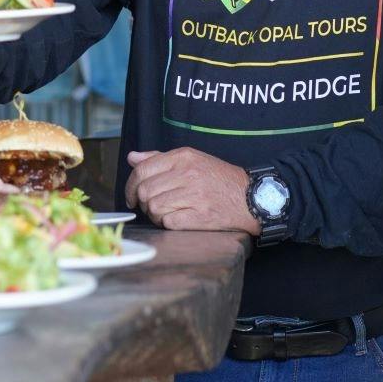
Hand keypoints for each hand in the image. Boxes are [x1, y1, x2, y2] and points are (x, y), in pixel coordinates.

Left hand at [125, 149, 259, 235]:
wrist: (251, 197)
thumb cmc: (219, 179)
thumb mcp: (192, 160)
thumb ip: (160, 158)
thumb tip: (132, 158)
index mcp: (183, 157)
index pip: (142, 170)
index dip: (130, 186)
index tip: (132, 196)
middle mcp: (187, 174)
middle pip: (144, 191)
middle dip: (142, 202)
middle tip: (150, 207)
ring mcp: (194, 196)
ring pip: (153, 207)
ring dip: (155, 215)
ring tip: (166, 213)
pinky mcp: (200, 217)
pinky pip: (168, 222)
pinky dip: (167, 224)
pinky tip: (176, 220)